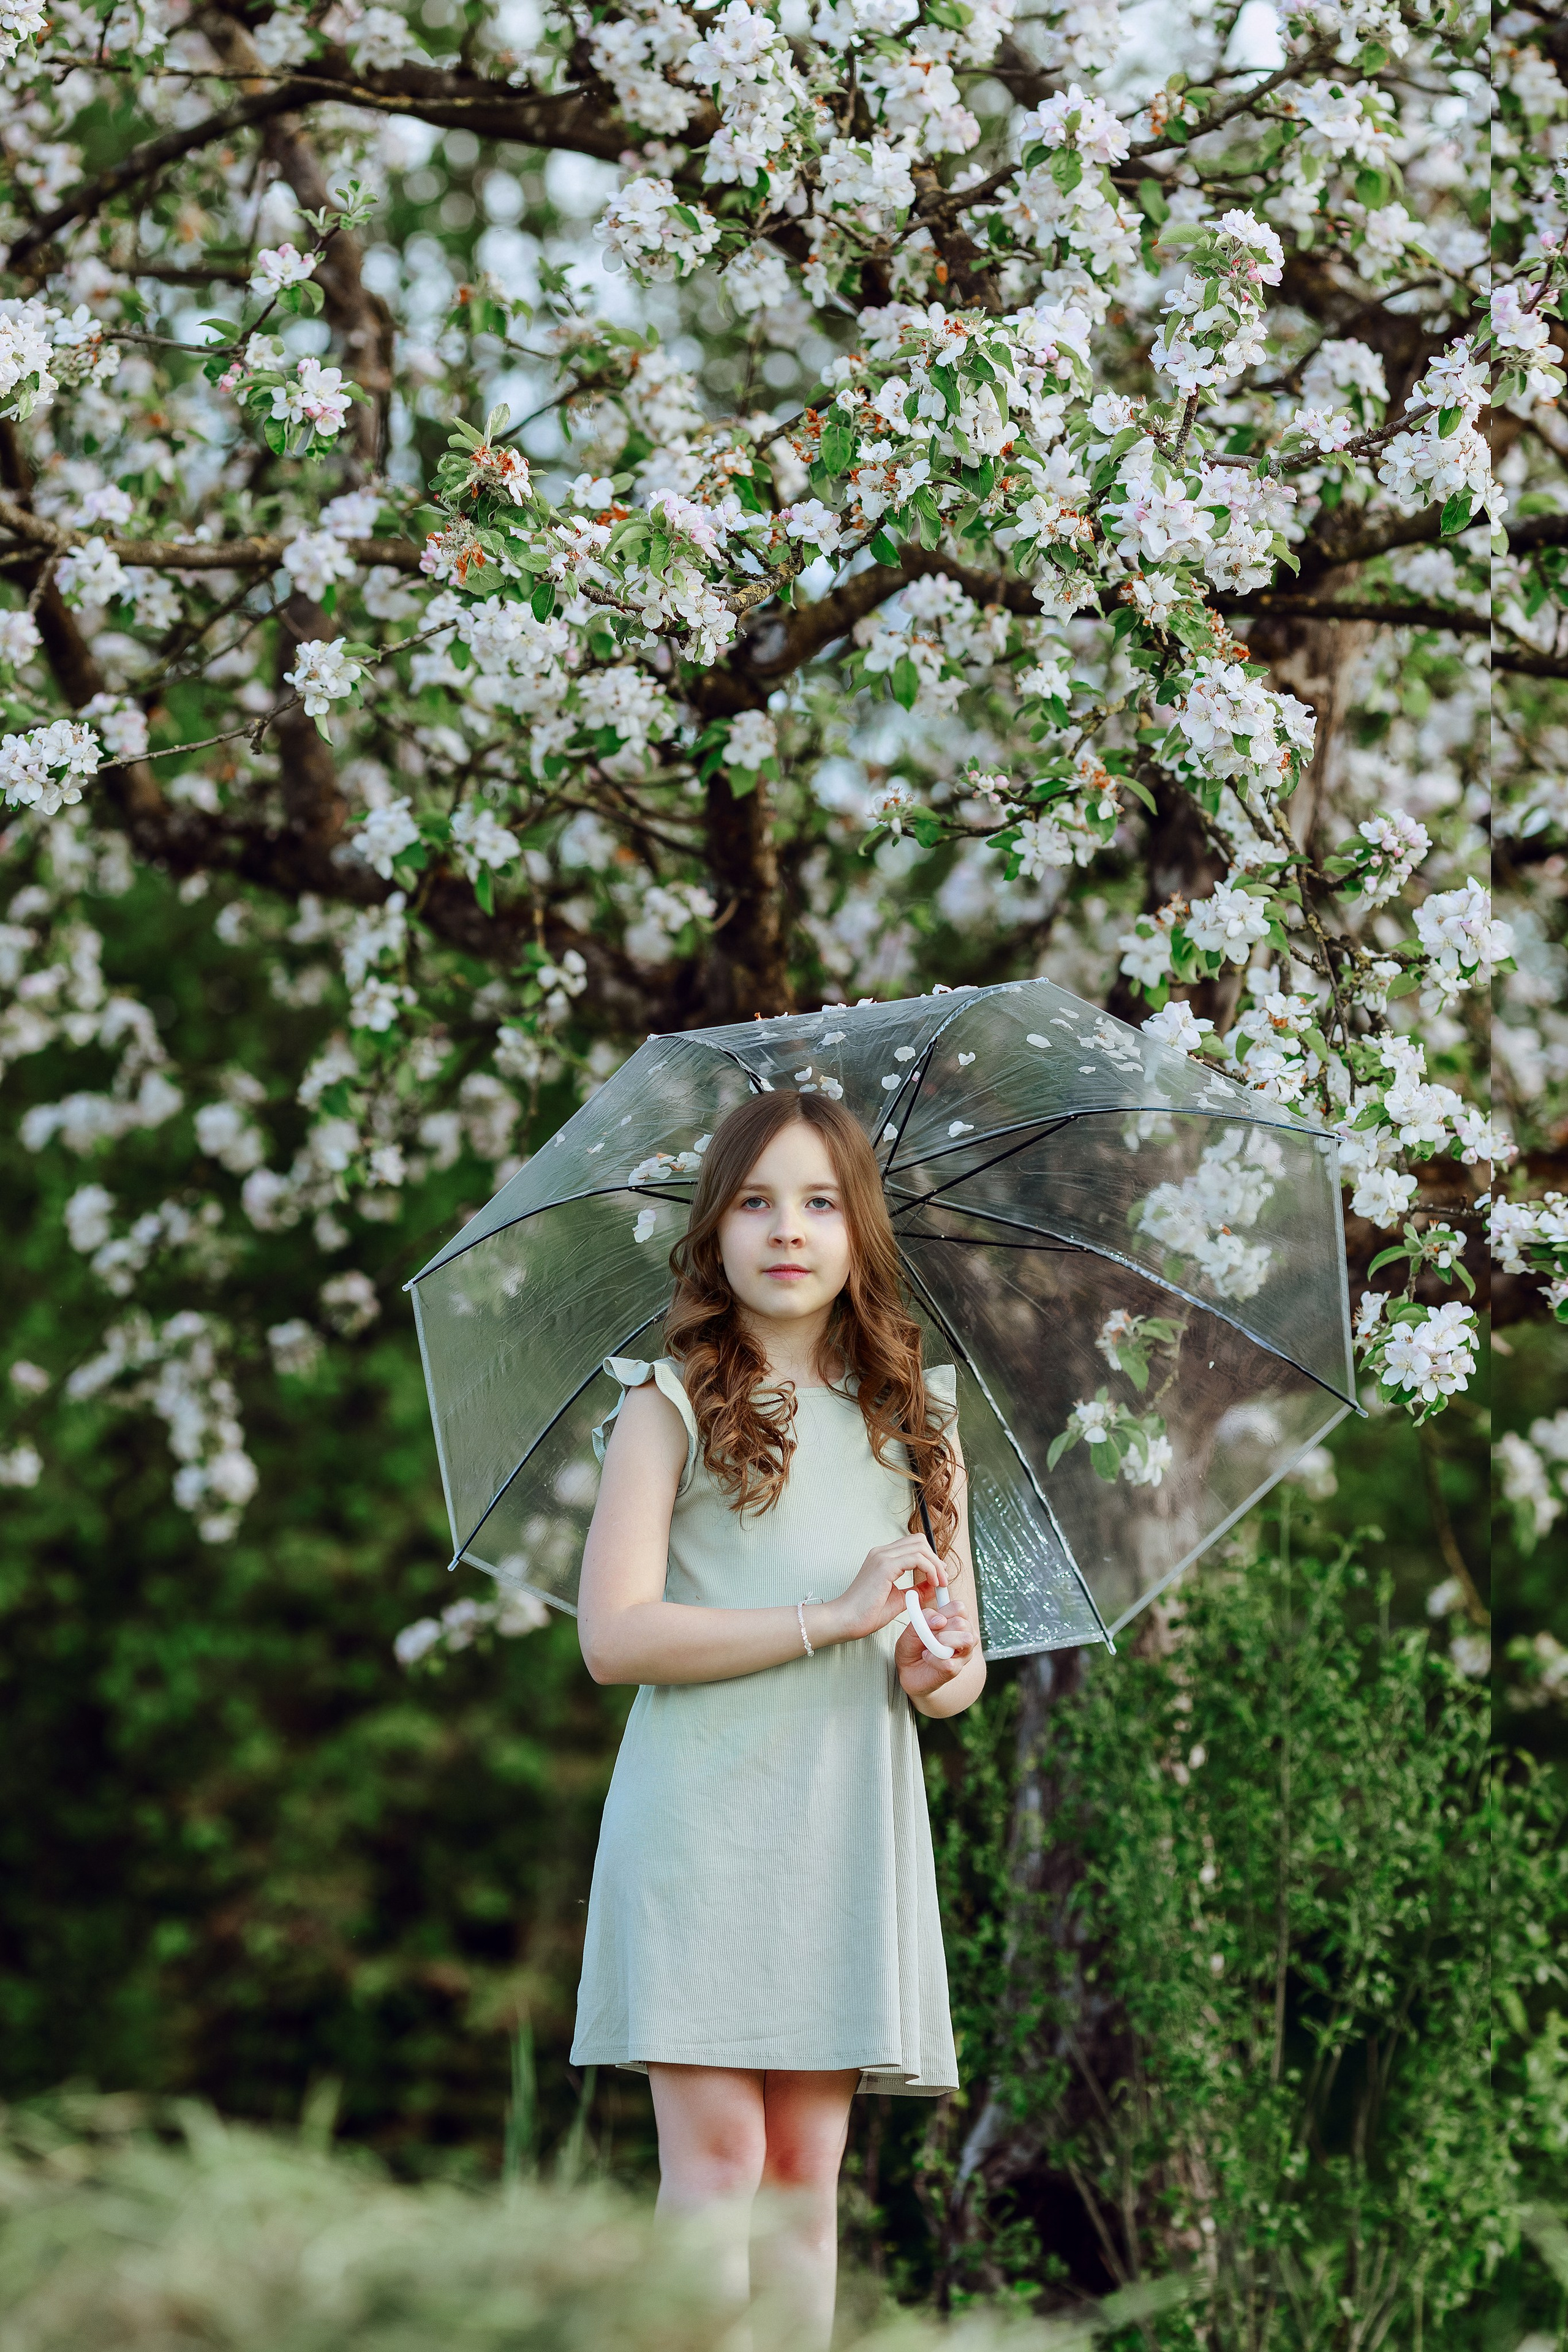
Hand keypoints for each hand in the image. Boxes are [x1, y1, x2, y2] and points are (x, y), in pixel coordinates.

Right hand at [825, 1533, 943, 1645]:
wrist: (846, 1620)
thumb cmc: (866, 1613)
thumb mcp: (899, 1599)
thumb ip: (916, 1589)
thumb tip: (933, 1585)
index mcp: (882, 1558)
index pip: (913, 1545)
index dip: (930, 1558)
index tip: (939, 1576)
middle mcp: (882, 1553)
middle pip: (918, 1541)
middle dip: (935, 1558)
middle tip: (942, 1579)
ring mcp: (882, 1556)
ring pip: (919, 1546)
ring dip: (935, 1564)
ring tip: (939, 1583)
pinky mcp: (884, 1566)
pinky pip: (916, 1558)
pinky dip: (930, 1569)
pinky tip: (932, 1583)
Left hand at [895, 1600, 978, 1697]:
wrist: (907, 1669)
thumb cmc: (913, 1646)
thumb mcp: (913, 1627)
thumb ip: (924, 1618)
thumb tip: (940, 1620)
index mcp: (956, 1621)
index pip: (960, 1608)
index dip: (943, 1611)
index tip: (932, 1620)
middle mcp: (965, 1636)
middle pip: (962, 1623)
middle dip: (941, 1628)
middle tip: (929, 1635)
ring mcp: (964, 1654)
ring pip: (966, 1640)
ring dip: (942, 1642)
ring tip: (930, 1646)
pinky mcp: (955, 1670)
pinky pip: (949, 1662)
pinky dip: (933, 1659)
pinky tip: (927, 1657)